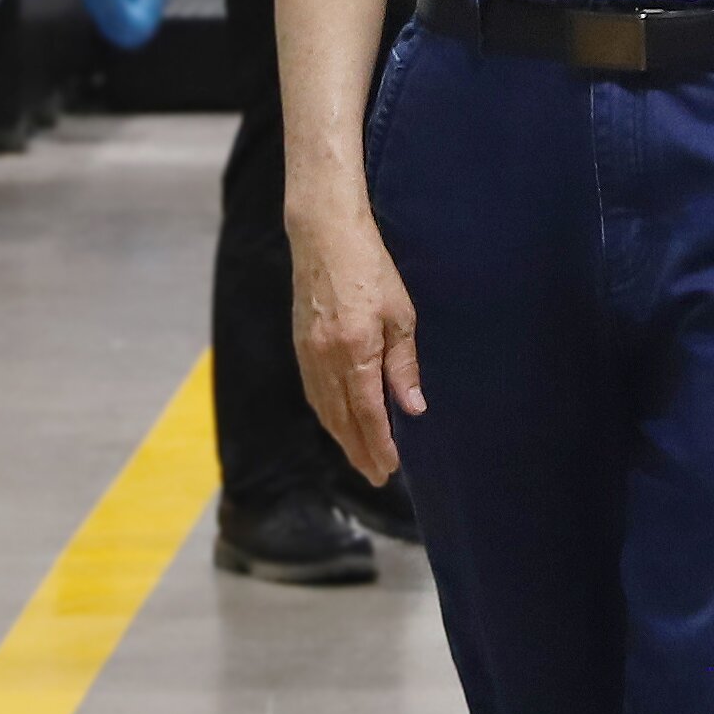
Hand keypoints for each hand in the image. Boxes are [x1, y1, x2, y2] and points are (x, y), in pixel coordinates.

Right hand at [288, 191, 424, 480]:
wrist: (324, 237)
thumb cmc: (371, 269)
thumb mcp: (401, 315)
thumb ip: (403, 365)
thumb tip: (413, 407)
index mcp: (354, 352)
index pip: (368, 413)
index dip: (379, 444)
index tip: (391, 467)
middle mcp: (326, 359)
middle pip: (343, 420)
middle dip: (360, 452)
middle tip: (377, 476)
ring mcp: (308, 354)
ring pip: (325, 410)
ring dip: (343, 439)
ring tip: (361, 459)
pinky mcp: (300, 347)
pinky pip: (313, 393)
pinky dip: (327, 416)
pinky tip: (338, 425)